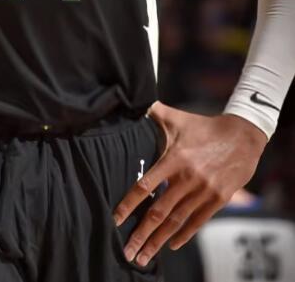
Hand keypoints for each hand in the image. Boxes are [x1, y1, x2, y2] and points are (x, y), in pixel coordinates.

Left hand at [113, 102, 266, 265]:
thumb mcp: (177, 118)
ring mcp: (204, 191)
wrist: (242, 136)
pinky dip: (184, 235)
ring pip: (176, 221)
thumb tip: (132, 102)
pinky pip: (198, 221)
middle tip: (127, 252)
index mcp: (174, 159)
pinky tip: (171, 245)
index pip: (145, 186)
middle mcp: (188, 178)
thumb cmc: (204, 126)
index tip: (115, 220)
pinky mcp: (218, 199)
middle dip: (142, 234)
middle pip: (159, 212)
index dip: (129, 205)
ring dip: (159, 241)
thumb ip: (153, 113)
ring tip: (144, 257)